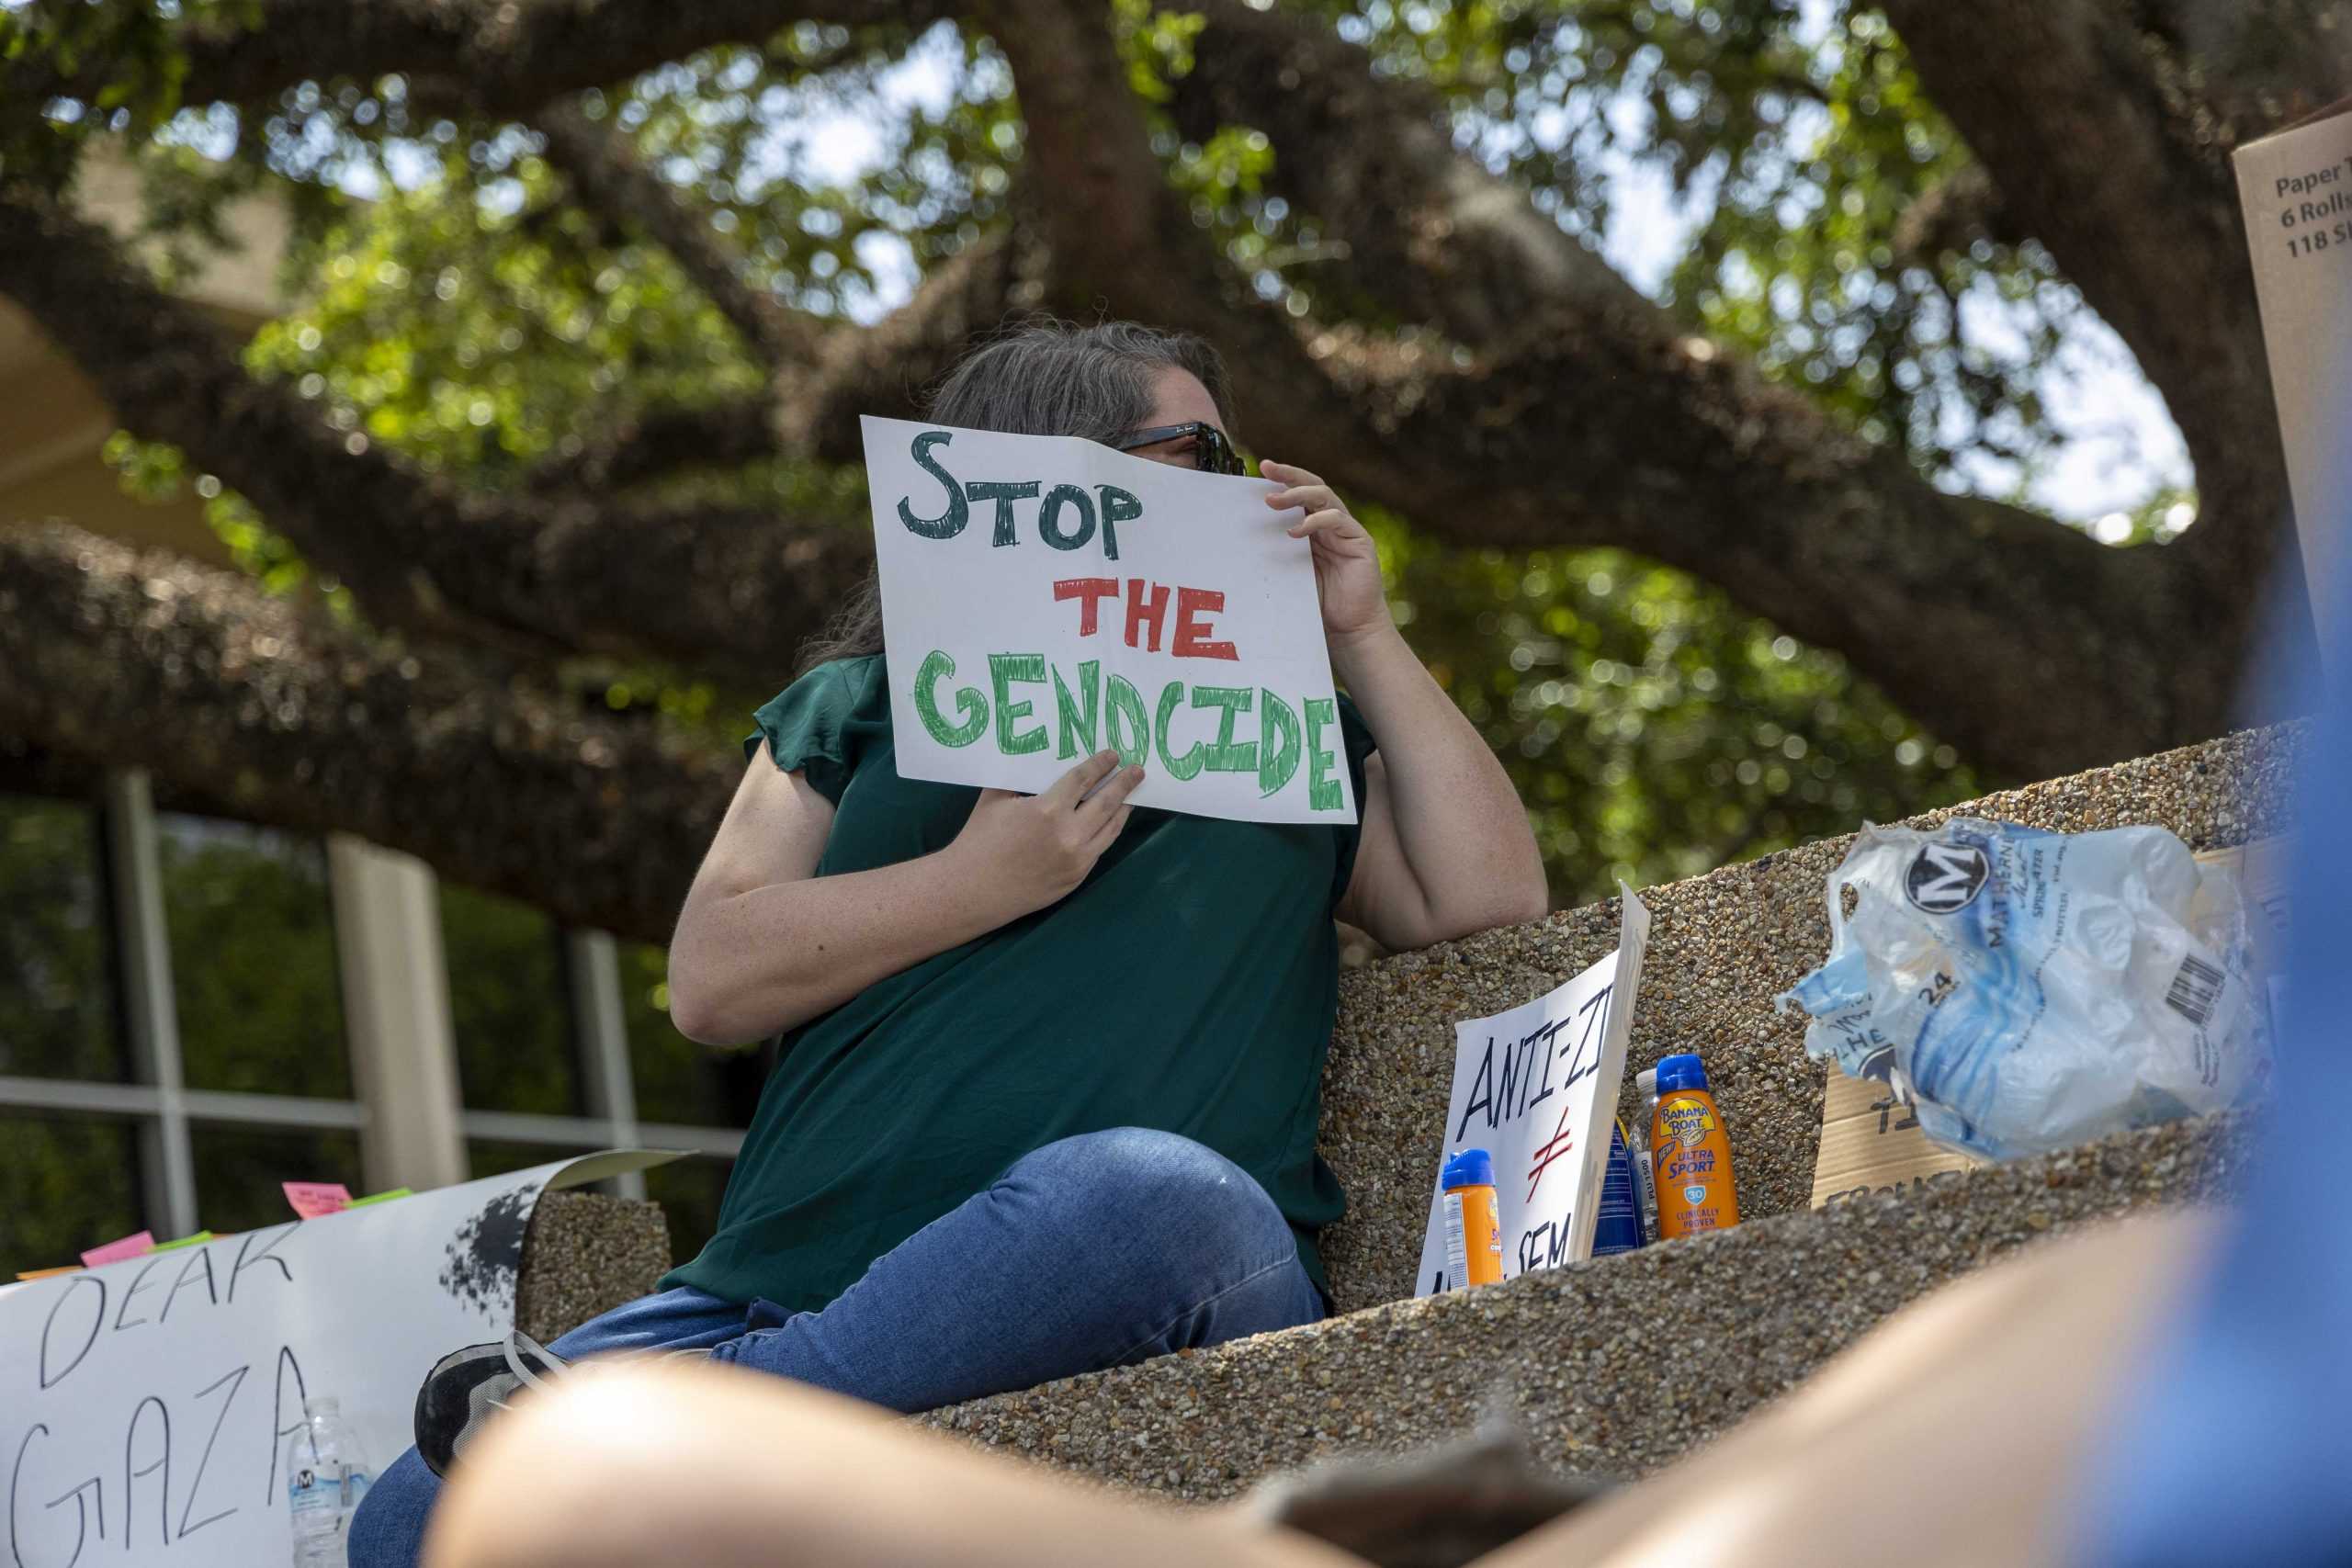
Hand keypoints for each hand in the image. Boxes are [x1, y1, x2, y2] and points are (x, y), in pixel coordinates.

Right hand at [946, 749, 1145, 919]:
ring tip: (1132, 796)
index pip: (1083, 780)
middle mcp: (1069, 835)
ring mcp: (1076, 860)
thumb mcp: (995, 798)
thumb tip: (1040, 761)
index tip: (1113, 755)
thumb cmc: (979, 840)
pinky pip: (1099, 849)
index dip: (1100, 765)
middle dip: (1124, 783)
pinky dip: (1108, 832)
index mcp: (1048, 810)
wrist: (972, 890)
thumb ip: (1020, 778)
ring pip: (1110, 828)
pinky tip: (1111, 823)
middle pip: (1106, 802)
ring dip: (1123, 809)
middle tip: (1137, 770)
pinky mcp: (1076, 878)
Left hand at [1261, 461, 1389, 649]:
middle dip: (1289, 475)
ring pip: (1324, 496)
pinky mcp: (1359, 540)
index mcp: (1314, 526)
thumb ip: (1275, 553)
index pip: (1298, 494)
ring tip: (1274, 501)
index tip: (1258, 470)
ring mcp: (1346, 529)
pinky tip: (1295, 531)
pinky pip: (1337, 519)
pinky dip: (1315, 521)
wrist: (1349, 628)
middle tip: (1266, 468)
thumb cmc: (1318, 603)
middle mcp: (1330, 522)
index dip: (1281, 479)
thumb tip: (1239, 539)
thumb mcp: (1288, 573)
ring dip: (1298, 494)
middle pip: (1312, 486)